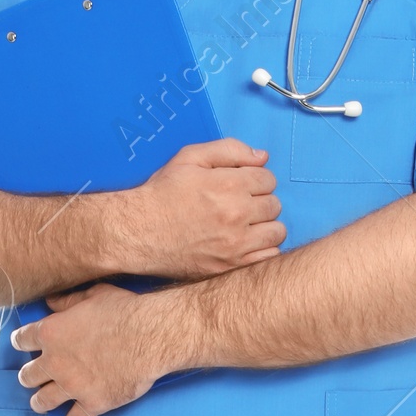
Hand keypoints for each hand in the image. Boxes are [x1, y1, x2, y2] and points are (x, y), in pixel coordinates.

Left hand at [13, 284, 182, 415]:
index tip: (22, 345)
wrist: (150, 337)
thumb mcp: (94, 295)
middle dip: (29, 376)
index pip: (21, 340)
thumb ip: (68, 301)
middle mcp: (55, 362)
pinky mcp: (92, 403)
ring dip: (40, 402)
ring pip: (43, 402)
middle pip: (27, 376)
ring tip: (40, 403)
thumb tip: (50, 301)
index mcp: (51, 333)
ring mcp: (72, 386)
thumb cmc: (124, 311)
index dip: (21, 342)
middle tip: (34, 377)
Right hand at [118, 138, 284, 277]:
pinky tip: (245, 243)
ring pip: (276, 231)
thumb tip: (262, 157)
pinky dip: (262, 249)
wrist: (138, 232)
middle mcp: (237, 214)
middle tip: (241, 205)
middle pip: (274, 204)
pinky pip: (268, 257)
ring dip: (265, 226)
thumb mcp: (189, 157)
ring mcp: (236, 243)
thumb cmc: (162, 193)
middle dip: (260, 201)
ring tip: (246, 225)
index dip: (256, 179)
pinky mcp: (231, 266)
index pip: (268, 178)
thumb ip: (229, 150)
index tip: (242, 185)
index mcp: (229, 184)